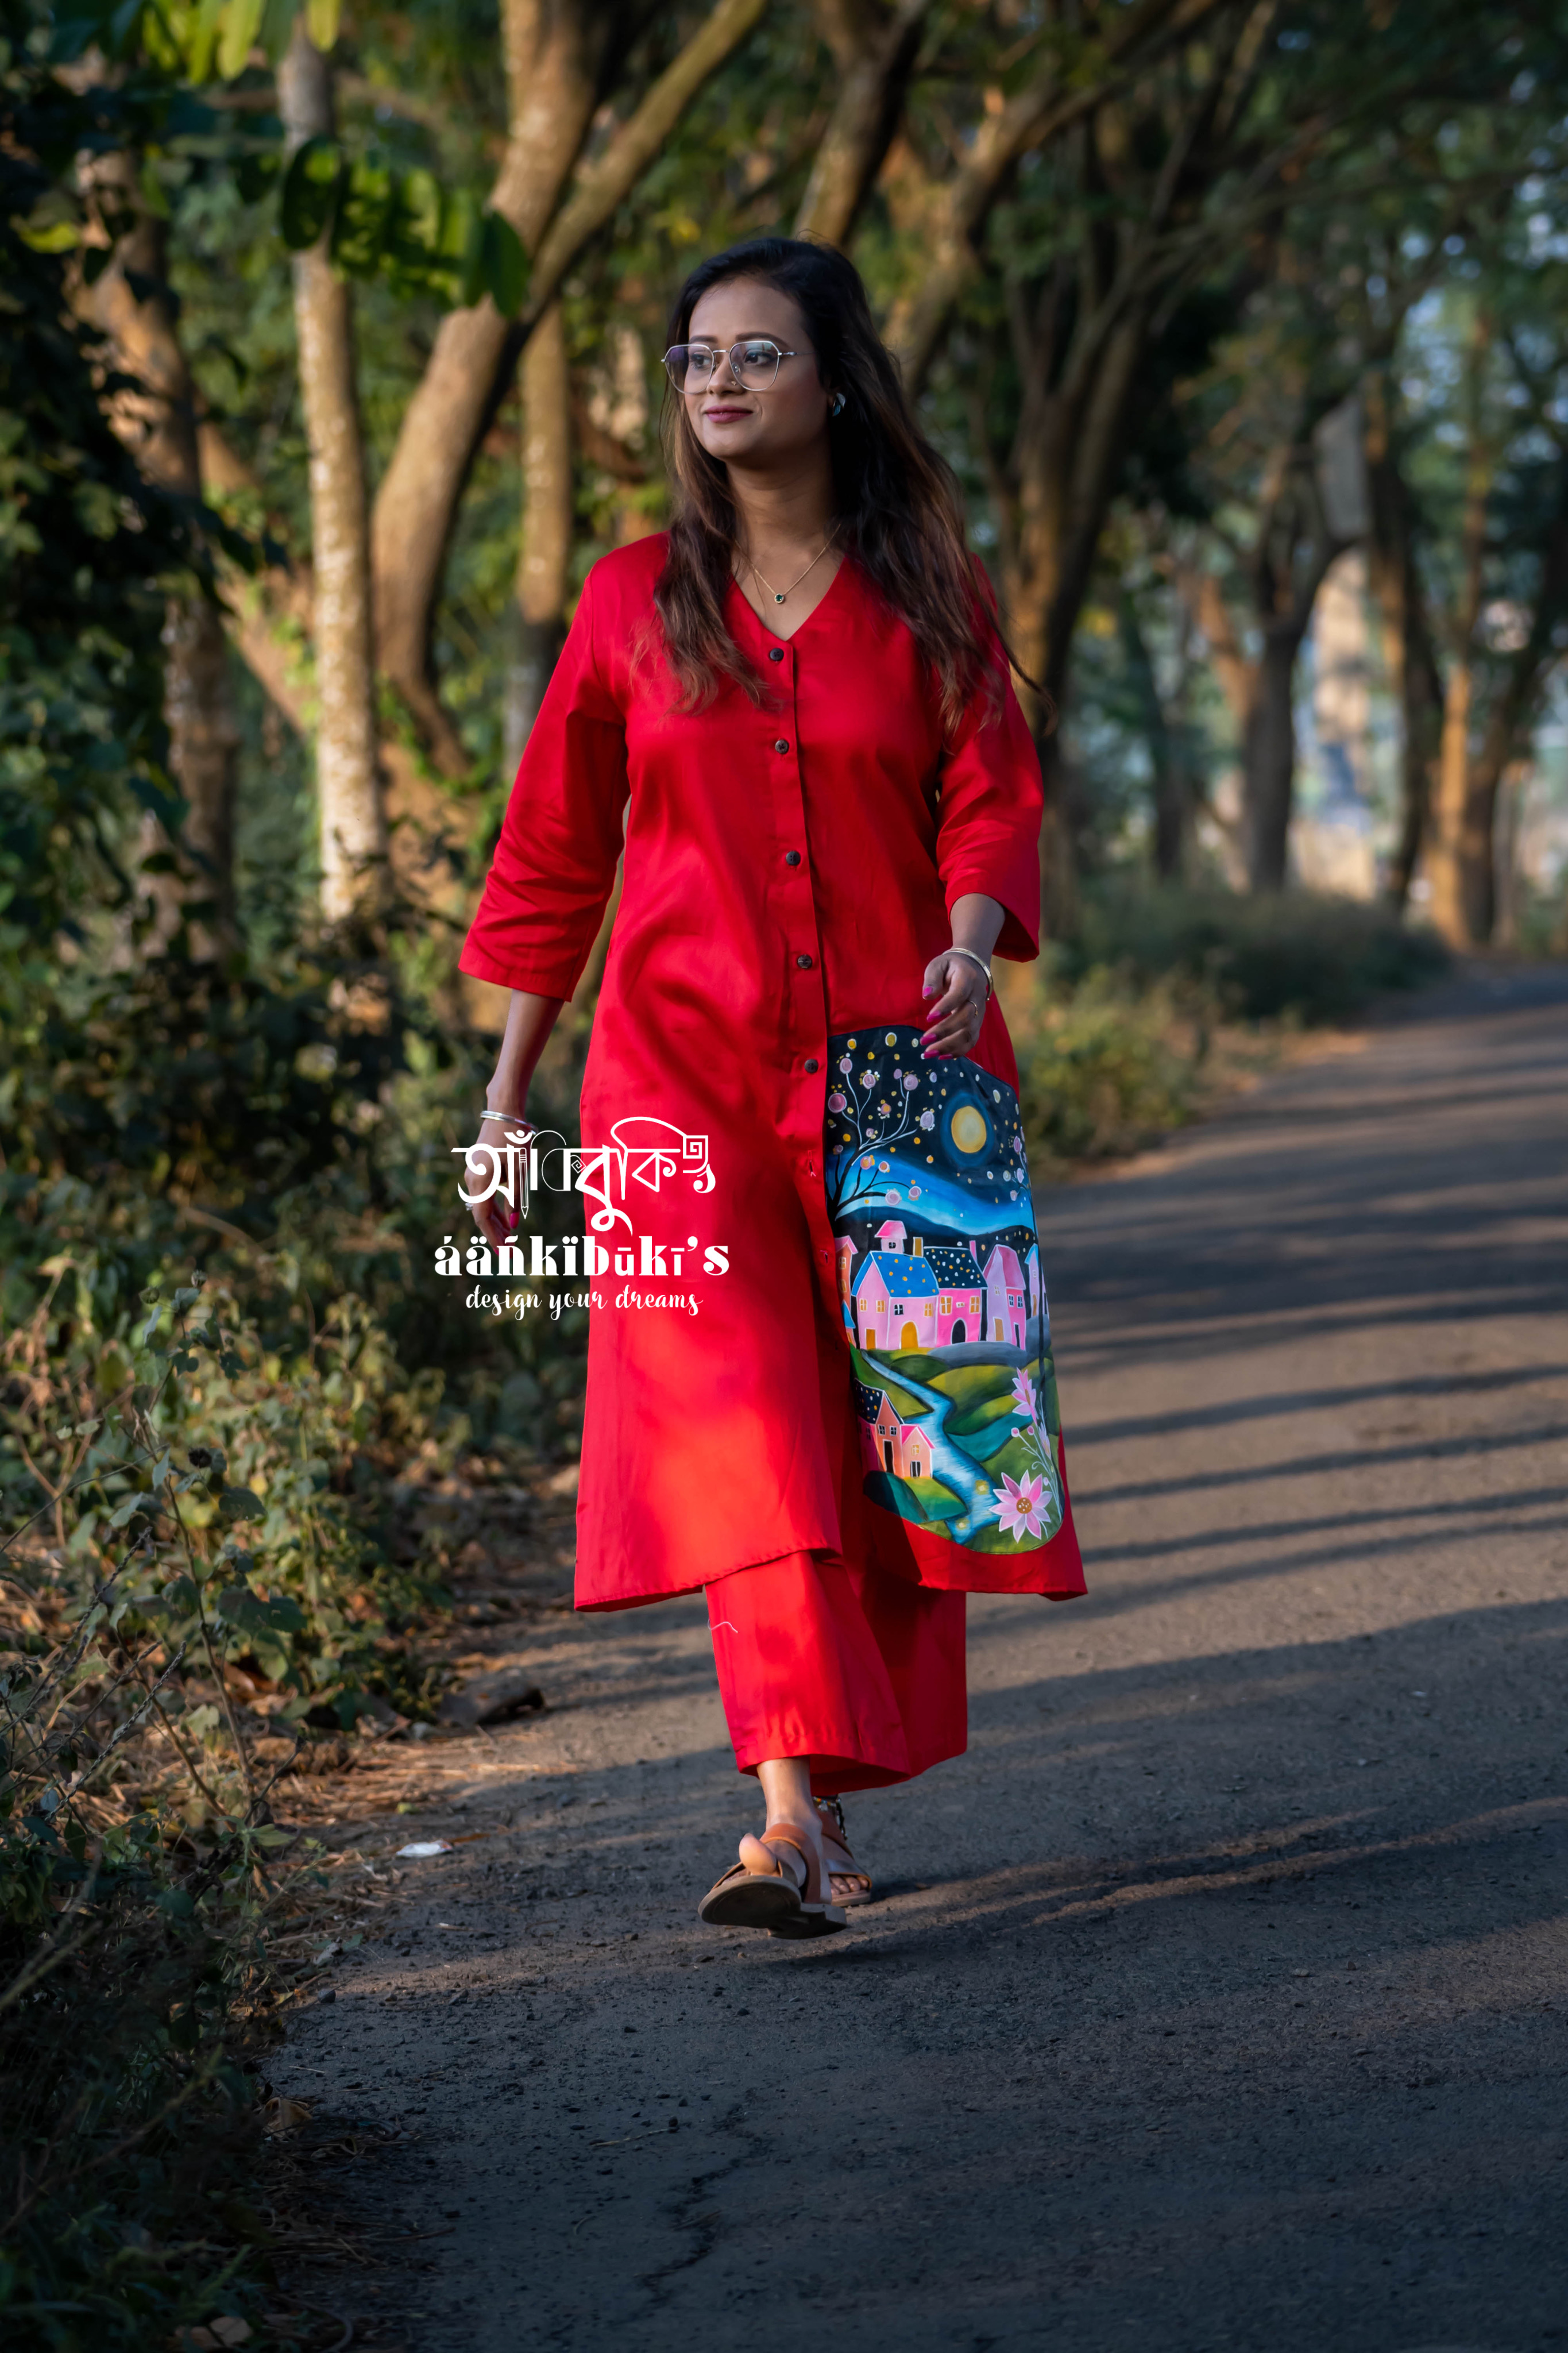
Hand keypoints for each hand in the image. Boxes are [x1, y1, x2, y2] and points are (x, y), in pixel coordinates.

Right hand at [464, 1116, 533, 1252]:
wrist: (504, 1113)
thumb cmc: (514, 1140)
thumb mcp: (519, 1171)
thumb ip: (514, 1198)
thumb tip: (515, 1224)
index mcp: (480, 1183)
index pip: (483, 1219)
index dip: (494, 1239)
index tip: (506, 1255)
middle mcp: (472, 1180)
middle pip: (481, 1216)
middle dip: (496, 1235)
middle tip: (512, 1253)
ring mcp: (473, 1174)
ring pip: (483, 1206)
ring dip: (496, 1223)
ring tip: (512, 1240)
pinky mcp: (478, 1168)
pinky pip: (485, 1196)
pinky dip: (495, 1209)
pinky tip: (507, 1219)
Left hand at [920, 948, 987, 1058]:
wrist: (973, 968)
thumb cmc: (950, 967)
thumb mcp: (938, 965)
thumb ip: (932, 978)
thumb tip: (927, 995)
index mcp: (968, 979)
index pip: (959, 994)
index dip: (945, 1007)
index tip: (928, 1017)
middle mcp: (978, 997)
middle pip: (966, 1018)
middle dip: (945, 1032)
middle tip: (924, 1041)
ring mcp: (980, 1012)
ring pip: (970, 1033)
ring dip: (950, 1046)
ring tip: (929, 1054)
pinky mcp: (978, 1023)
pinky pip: (971, 1040)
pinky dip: (958, 1051)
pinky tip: (941, 1056)